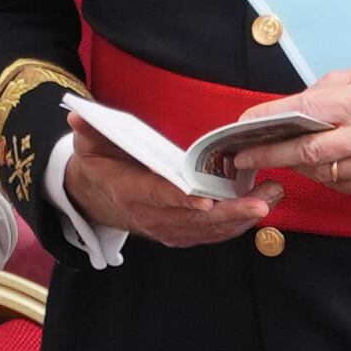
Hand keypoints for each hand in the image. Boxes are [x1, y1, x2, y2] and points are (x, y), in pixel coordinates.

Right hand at [63, 114, 282, 247]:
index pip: (158, 196)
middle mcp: (150, 216)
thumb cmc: (97, 165)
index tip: (208, 199)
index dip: (183, 199)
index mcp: (129, 192)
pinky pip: (209, 235)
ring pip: (207, 229)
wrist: (93, 199)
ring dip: (242, 217)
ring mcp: (165, 229)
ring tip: (272, 197)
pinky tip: (260, 209)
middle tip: (263, 200)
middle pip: (193, 218)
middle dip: (231, 211)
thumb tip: (78, 115)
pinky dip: (235, 226)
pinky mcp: (178, 233)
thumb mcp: (87, 145)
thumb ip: (89, 130)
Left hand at [230, 66, 350, 195]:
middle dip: (270, 154)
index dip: (270, 120)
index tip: (244, 125)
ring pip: (320, 173)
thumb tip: (279, 114)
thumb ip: (317, 96)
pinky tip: (310, 164)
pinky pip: (338, 185)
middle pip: (307, 152)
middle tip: (244, 156)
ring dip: (293, 165)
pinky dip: (319, 175)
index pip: (305, 114)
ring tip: (273, 157)